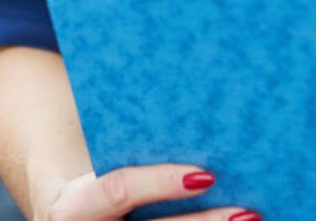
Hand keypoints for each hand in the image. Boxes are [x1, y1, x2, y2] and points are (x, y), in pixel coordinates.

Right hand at [37, 165, 249, 220]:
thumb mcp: (96, 163)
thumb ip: (131, 150)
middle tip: (248, 212)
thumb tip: (195, 105)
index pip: (120, 191)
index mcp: (73, 208)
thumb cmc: (92, 174)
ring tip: (250, 219)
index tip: (206, 175)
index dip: (160, 183)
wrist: (66, 213)